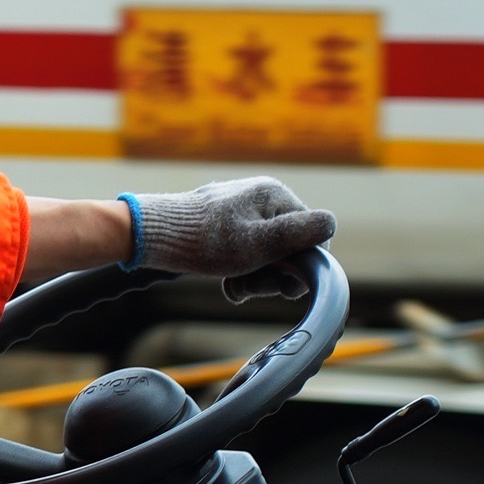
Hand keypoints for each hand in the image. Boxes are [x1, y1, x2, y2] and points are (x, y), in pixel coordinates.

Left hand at [133, 176, 338, 302]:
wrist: (151, 237)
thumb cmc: (205, 241)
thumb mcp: (259, 242)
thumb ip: (298, 234)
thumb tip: (331, 224)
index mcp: (275, 195)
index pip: (311, 234)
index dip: (301, 265)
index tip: (281, 285)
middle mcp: (261, 197)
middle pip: (288, 245)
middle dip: (273, 273)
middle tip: (250, 287)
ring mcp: (240, 210)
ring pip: (266, 252)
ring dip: (255, 276)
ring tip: (235, 286)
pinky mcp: (222, 225)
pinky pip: (244, 251)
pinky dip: (240, 270)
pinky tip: (228, 284)